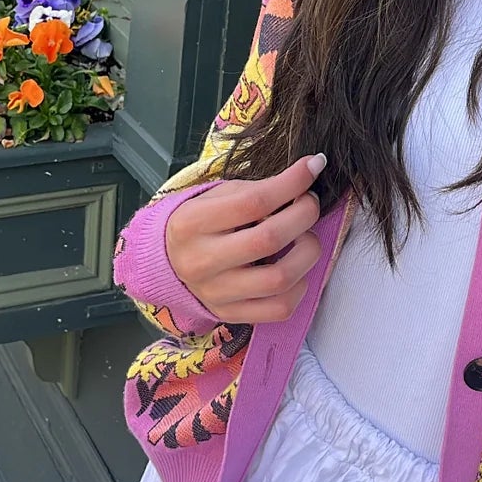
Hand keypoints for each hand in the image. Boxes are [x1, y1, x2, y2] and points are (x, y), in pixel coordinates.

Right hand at [165, 154, 327, 324]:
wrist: (167, 262)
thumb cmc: (202, 223)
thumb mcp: (217, 196)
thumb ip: (257, 189)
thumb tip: (308, 173)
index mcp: (192, 223)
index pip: (252, 201)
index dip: (292, 183)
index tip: (314, 167)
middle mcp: (200, 261)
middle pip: (268, 239)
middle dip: (304, 215)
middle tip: (309, 205)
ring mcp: (215, 293)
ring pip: (279, 279)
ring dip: (307, 253)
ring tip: (306, 238)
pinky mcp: (230, 314)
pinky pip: (280, 308)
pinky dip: (300, 287)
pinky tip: (296, 270)